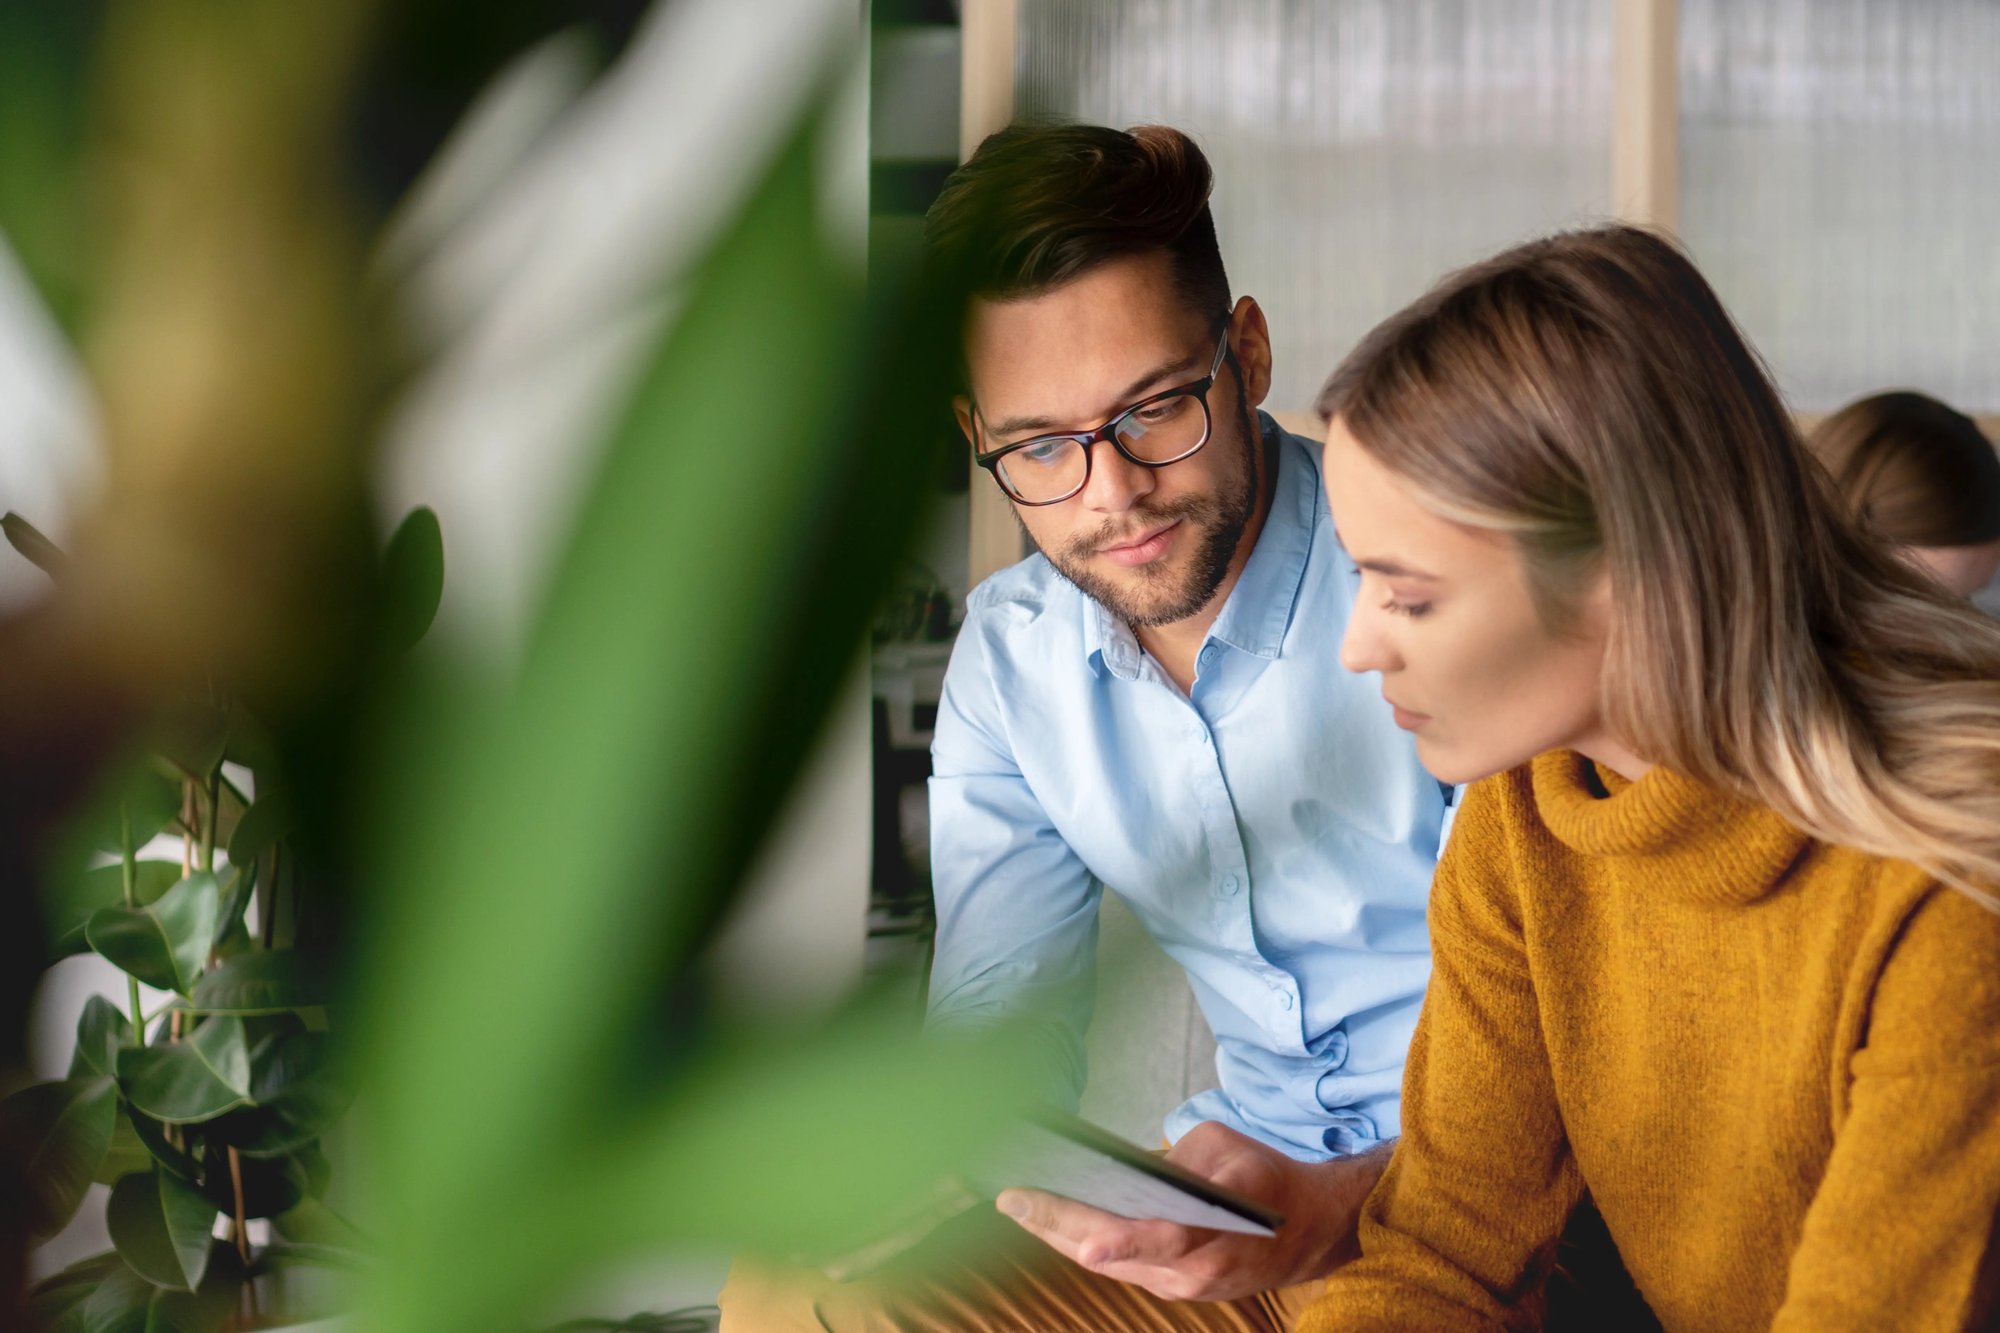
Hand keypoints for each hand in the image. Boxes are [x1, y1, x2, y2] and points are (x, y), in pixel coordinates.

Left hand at [994, 1121, 1389, 1302]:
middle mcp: (1194, 1273)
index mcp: (1218, 1236)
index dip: (1124, 1243)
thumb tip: (1121, 1166)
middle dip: (1060, 1226)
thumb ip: (1177, 1161)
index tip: (1086, 1241)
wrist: (1310, 1233)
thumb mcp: (1231, 1153)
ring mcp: (1180, 1287)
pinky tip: (1048, 1219)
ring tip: (1016, 1203)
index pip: (1166, 1241)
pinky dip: (1081, 1242)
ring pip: (1108, 1264)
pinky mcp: (1170, 1288)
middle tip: (1011, 1197)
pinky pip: (1117, 1266)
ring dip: (1060, 1236)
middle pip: (1117, 1254)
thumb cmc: (1268, 1183)